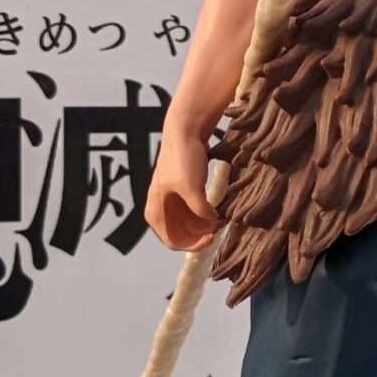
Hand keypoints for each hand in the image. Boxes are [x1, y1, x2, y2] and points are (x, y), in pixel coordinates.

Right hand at [145, 125, 219, 249]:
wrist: (184, 132)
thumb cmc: (183, 159)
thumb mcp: (192, 188)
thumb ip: (201, 211)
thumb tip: (213, 223)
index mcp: (155, 212)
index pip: (174, 242)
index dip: (194, 244)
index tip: (212, 236)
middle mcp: (160, 210)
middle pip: (182, 235)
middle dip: (201, 233)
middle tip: (219, 225)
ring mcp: (170, 203)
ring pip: (189, 225)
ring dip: (205, 224)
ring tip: (221, 215)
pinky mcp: (181, 194)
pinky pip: (194, 212)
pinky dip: (206, 214)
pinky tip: (218, 208)